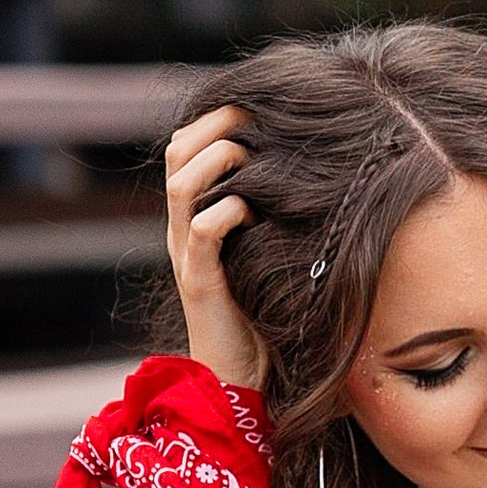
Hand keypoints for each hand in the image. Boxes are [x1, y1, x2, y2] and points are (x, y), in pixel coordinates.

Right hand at [165, 106, 265, 389]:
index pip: (186, 147)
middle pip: (178, 153)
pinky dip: (227, 211)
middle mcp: (182, 229)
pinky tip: (254, 212)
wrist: (240, 380)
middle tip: (254, 119)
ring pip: (182, 184)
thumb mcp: (265, 252)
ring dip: (219, 161)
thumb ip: (270, 216)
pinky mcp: (201, 282)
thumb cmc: (262, 314)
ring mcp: (187, 254)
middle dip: (215, 126)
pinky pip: (202, 231)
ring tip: (252, 160)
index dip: (214, 119)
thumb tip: (308, 173)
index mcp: (194, 216)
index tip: (255, 106)